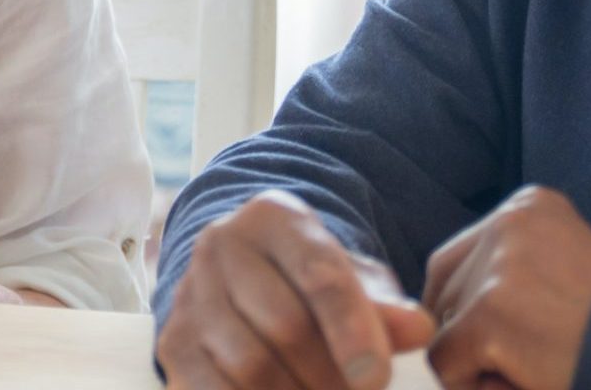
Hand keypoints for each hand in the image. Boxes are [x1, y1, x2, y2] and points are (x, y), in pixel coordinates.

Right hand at [156, 190, 435, 389]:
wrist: (246, 281)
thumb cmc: (313, 284)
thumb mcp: (356, 283)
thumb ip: (385, 307)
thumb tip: (418, 329)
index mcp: (275, 218)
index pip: (320, 274)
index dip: (352, 330)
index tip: (376, 377)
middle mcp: (221, 245)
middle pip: (284, 325)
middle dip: (330, 376)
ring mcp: (190, 294)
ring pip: (248, 364)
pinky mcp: (172, 343)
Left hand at [423, 186, 590, 389]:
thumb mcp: (568, 268)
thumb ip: (513, 270)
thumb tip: (436, 306)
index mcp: (529, 205)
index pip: (456, 258)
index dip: (461, 308)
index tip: (487, 340)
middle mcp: (509, 223)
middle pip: (444, 291)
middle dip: (464, 337)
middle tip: (514, 363)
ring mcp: (497, 268)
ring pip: (445, 329)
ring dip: (475, 364)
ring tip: (533, 370)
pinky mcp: (489, 314)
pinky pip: (447, 362)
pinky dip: (475, 386)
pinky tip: (526, 383)